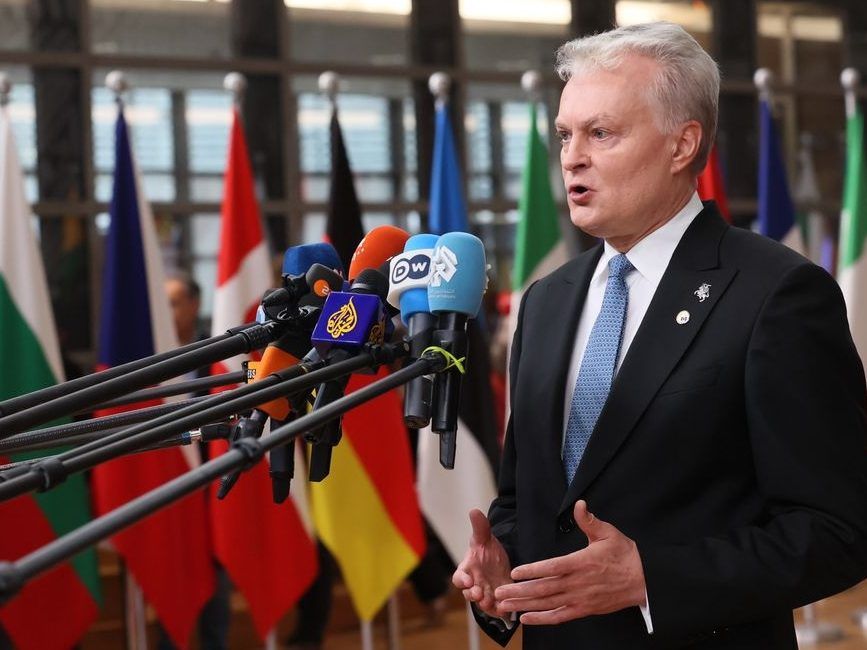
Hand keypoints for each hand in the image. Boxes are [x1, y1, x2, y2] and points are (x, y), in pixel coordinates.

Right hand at [452, 509, 513, 617]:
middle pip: (469, 593)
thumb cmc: (486, 550)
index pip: (459, 577)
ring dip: (485, 605)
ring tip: (490, 603)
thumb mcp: (484, 537)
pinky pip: (497, 609)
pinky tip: (507, 611)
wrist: (501, 560)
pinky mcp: (498, 600)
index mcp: (467, 569)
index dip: (461, 580)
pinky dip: (500, 611)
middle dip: (473, 595)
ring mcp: (485, 593)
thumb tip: (474, 510)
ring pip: (482, 604)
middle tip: (479, 594)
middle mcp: (474, 584)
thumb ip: (480, 527)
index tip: (467, 581)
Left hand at [495, 500, 645, 624]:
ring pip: (548, 604)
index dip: (533, 571)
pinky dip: (542, 619)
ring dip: (525, 605)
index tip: (515, 572)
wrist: (644, 580)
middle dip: (519, 592)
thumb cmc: (624, 555)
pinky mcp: (584, 609)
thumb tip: (580, 504)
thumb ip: (589, 521)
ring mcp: (580, 599)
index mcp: (580, 562)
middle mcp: (577, 583)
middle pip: (544, 589)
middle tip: (499, 593)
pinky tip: (526, 618)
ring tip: (505, 606)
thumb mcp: (608, 533)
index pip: (552, 568)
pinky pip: (560, 616)